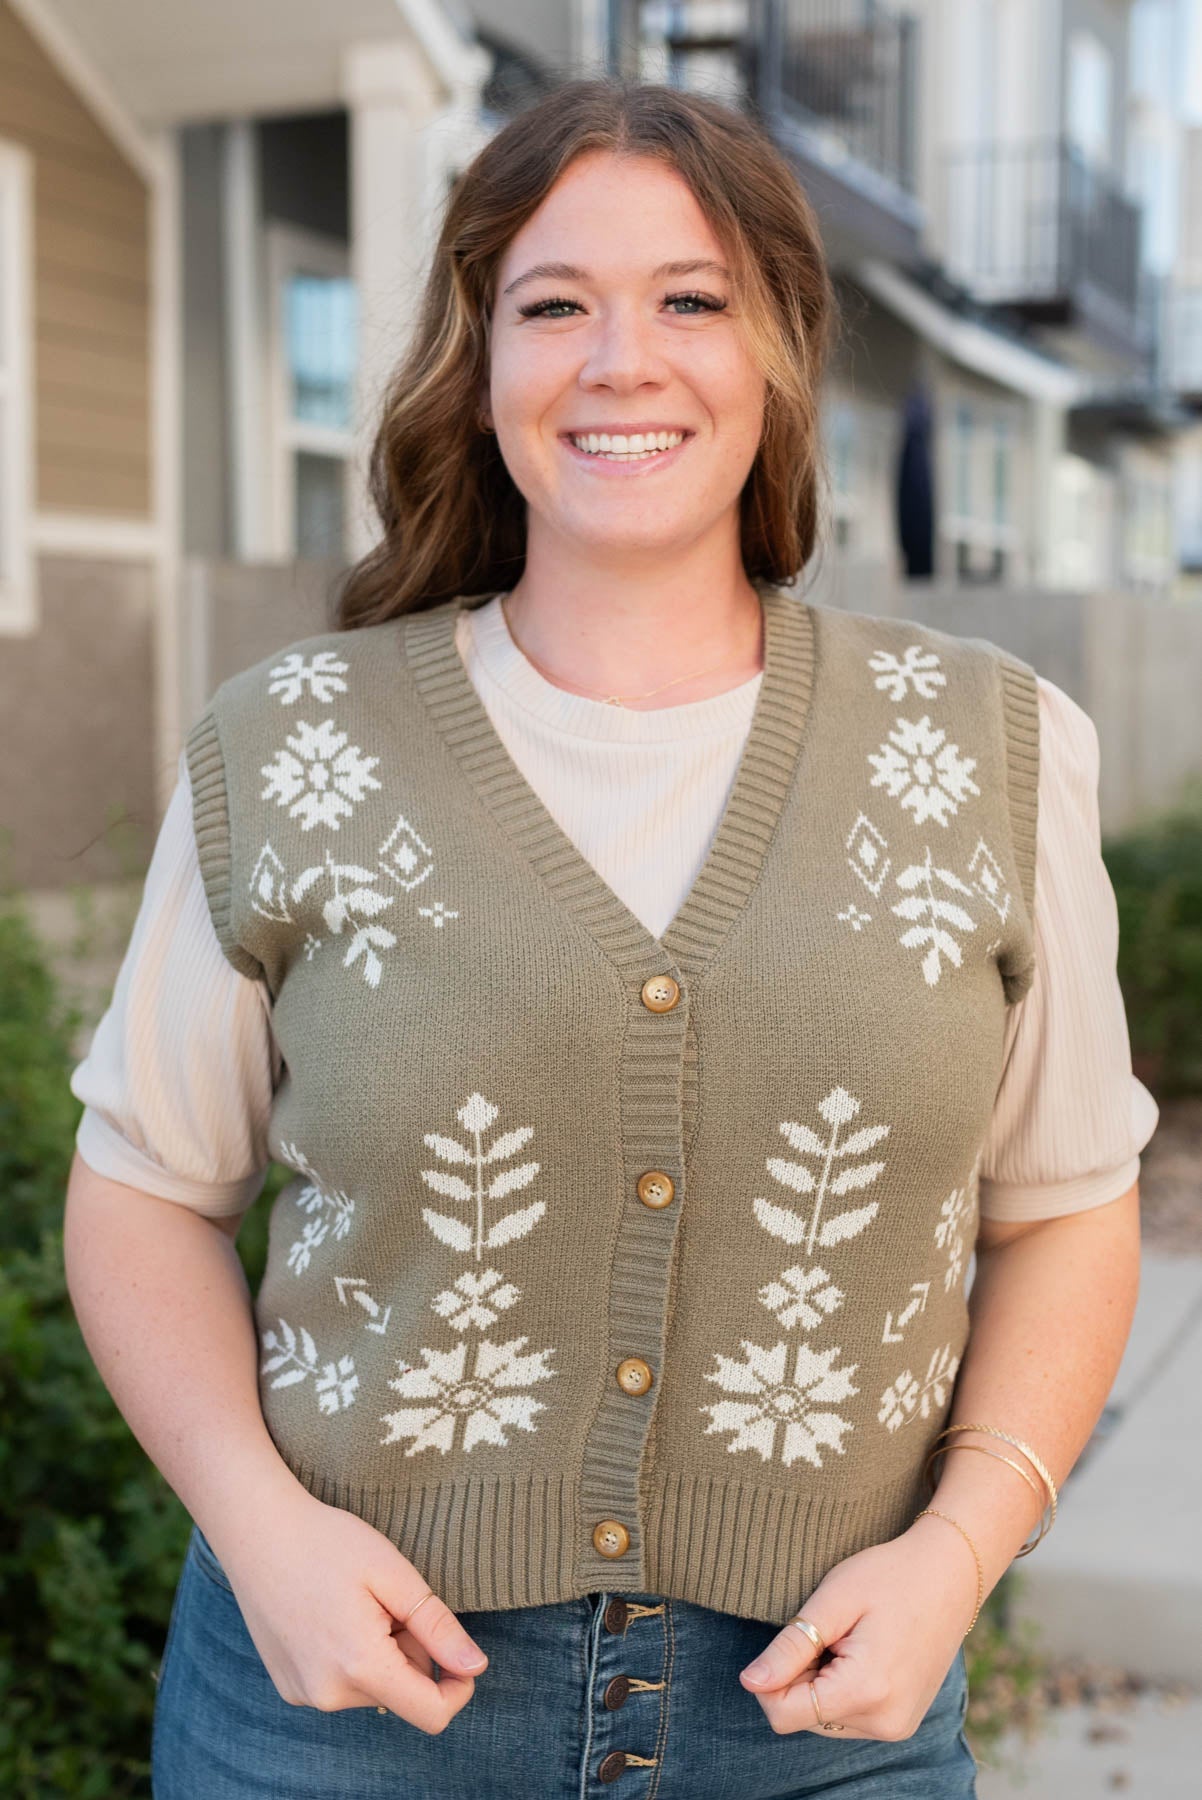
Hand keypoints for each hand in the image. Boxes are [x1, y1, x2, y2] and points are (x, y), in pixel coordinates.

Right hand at [208, 1486, 488, 1733]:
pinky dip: (352, 1657)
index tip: (459, 1650)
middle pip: (401, 1694)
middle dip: (410, 1653)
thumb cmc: (328, 1542)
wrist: (257, 1530)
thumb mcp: (394, 1575)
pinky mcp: (289, 1686)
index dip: (458, 1687)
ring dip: (381, 1653)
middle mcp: (328, 1695)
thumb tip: (476, 1667)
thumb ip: (437, 1627)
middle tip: (388, 1600)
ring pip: (372, 1687)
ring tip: (356, 1603)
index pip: (431, 1713)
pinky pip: (341, 1684)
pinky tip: (331, 1613)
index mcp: (360, 1668)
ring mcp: (303, 1694)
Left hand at [737, 1514, 976, 1737]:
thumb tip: (749, 1683)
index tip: (793, 1637)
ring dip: (822, 1682)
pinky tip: (864, 1651)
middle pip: (803, 1717)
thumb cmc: (889, 1576)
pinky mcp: (902, 1722)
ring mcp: (897, 1726)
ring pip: (824, 1718)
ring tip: (850, 1639)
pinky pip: (849, 1716)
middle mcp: (885, 1722)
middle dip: (801, 1676)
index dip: (771, 1678)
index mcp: (865, 1692)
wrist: (951, 1573)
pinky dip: (842, 1687)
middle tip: (830, 1631)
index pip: (783, 1714)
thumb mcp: (833, 1602)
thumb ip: (790, 1647)